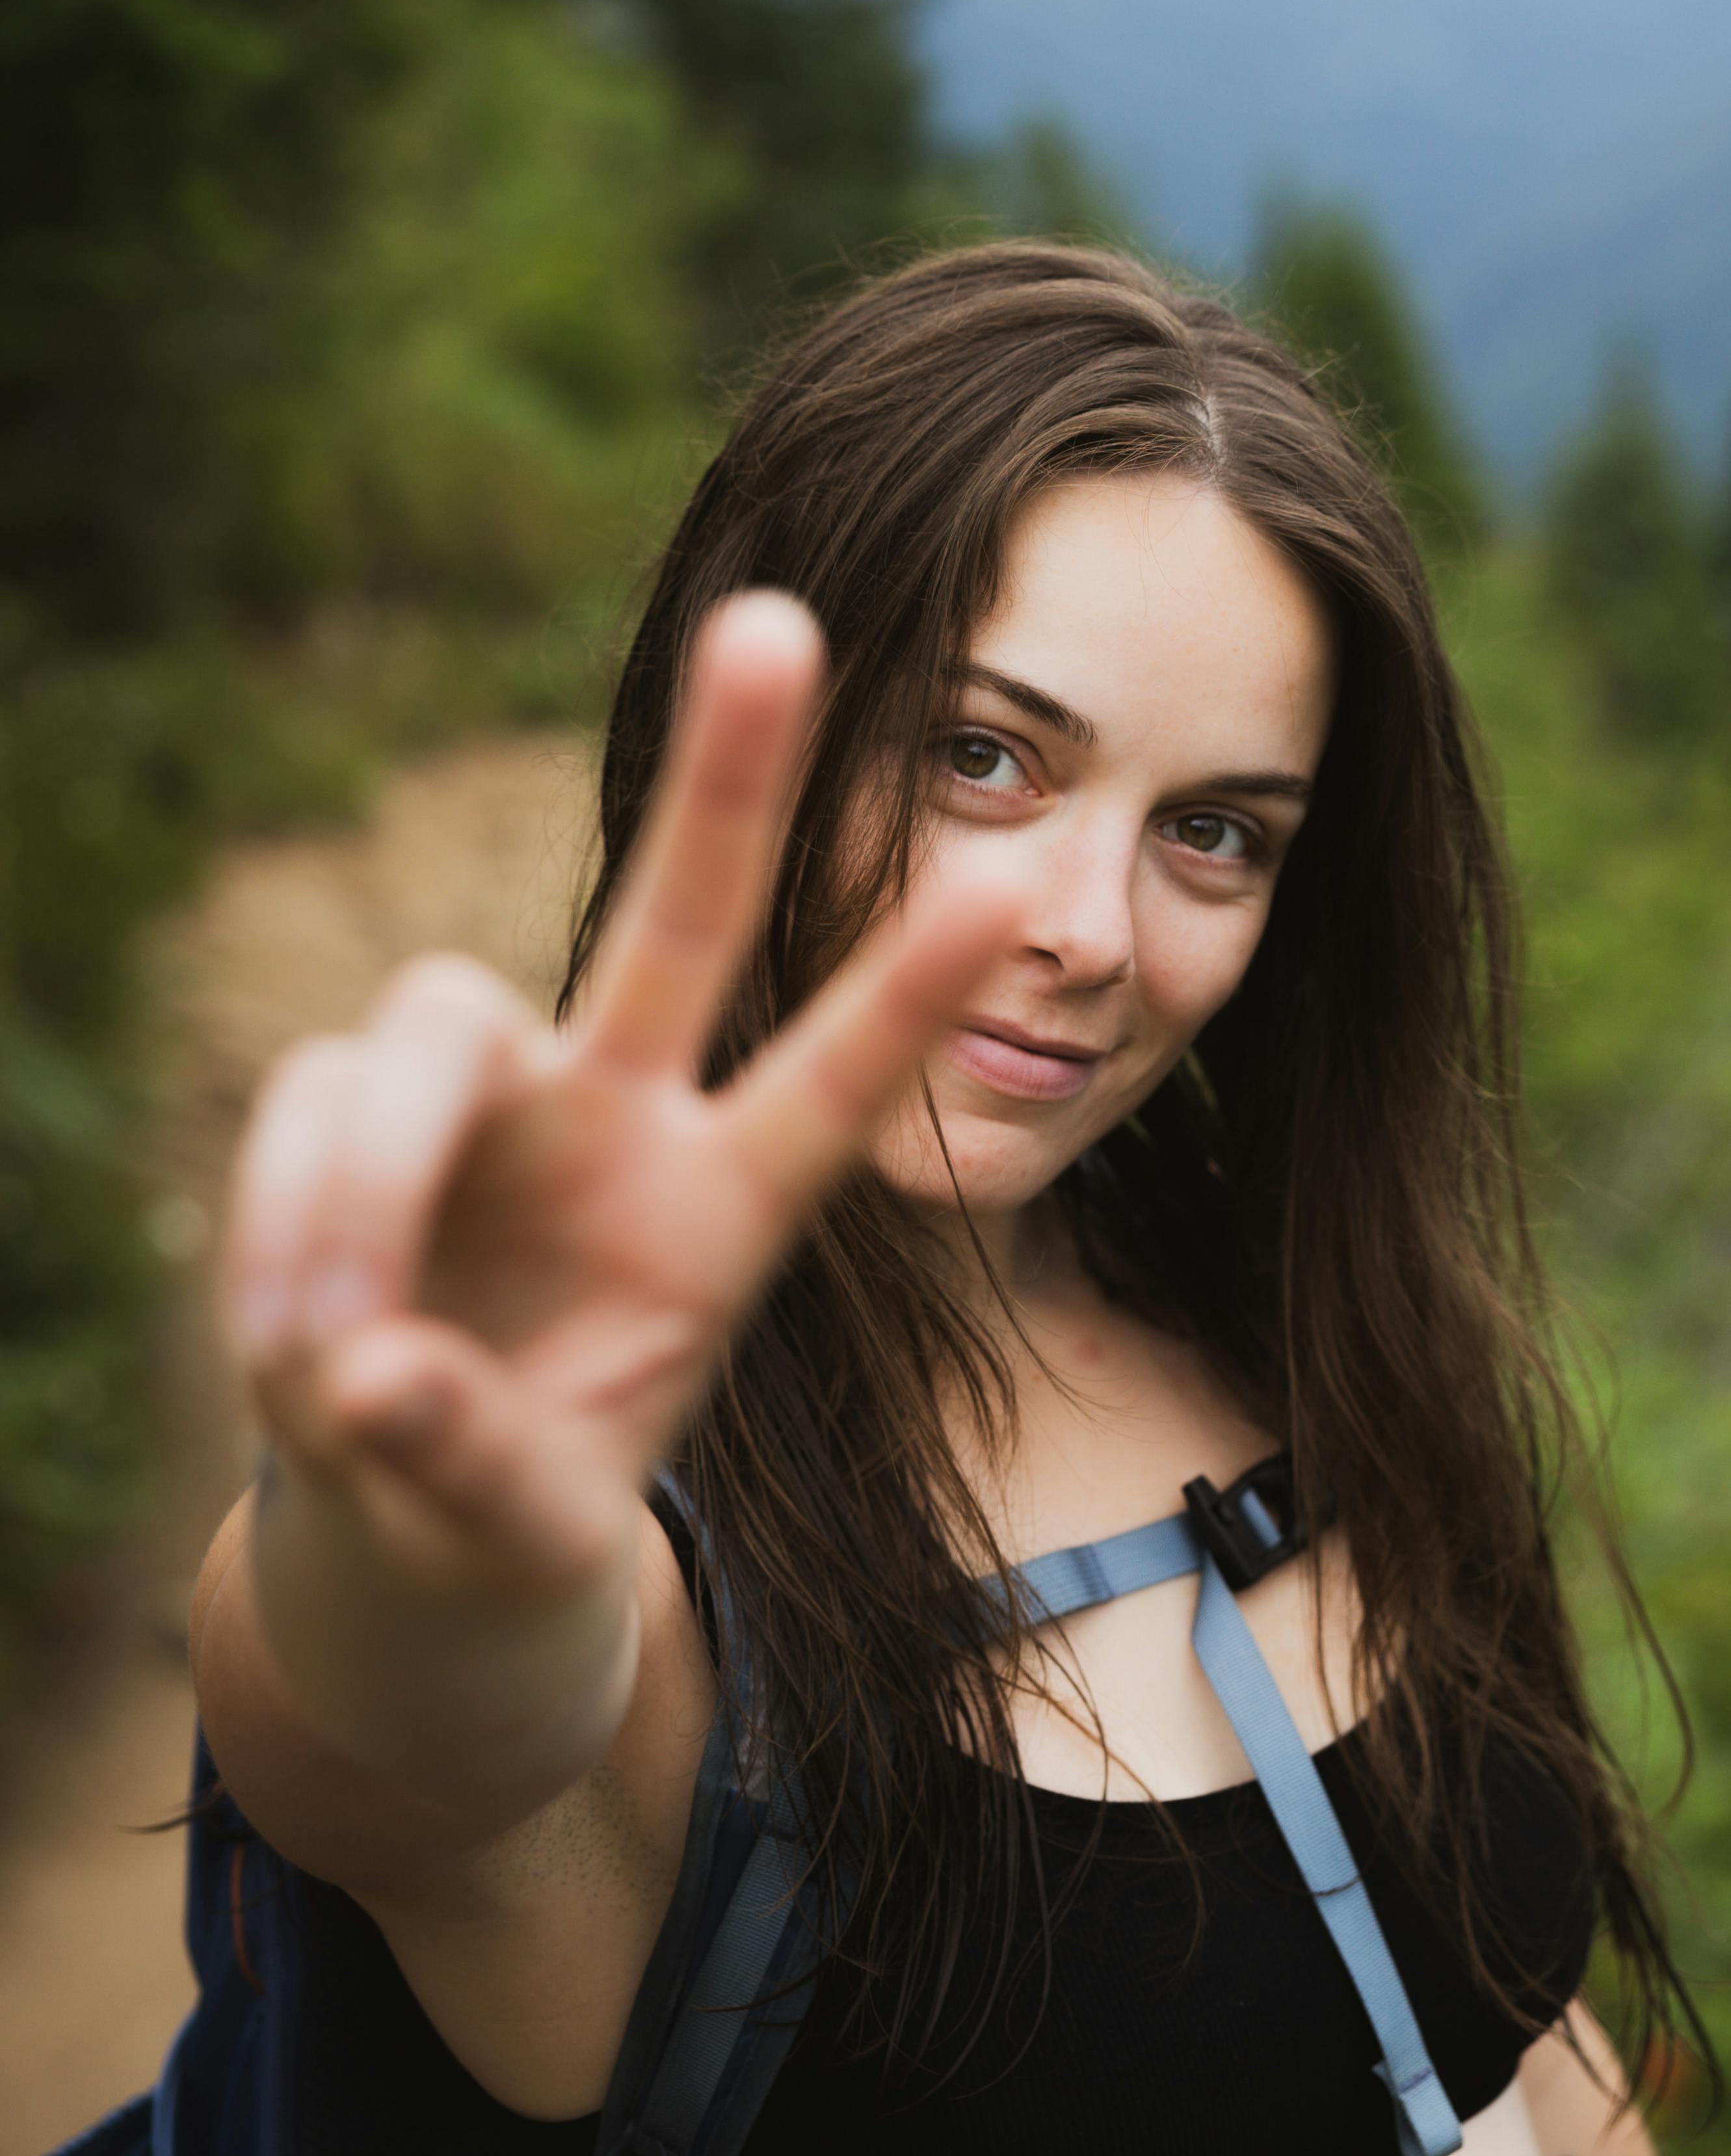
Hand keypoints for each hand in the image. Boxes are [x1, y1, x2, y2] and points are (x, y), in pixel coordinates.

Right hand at [219, 591, 1017, 1619]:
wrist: (398, 1529)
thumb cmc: (509, 1506)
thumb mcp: (532, 1527)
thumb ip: (481, 1469)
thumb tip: (377, 1386)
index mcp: (722, 1214)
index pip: (835, 1086)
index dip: (913, 991)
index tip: (1018, 888)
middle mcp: (616, 1117)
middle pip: (681, 915)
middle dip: (730, 772)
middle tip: (778, 627)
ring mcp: (483, 1103)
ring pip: (432, 1025)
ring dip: (368, 1179)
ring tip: (338, 1355)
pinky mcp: (345, 1111)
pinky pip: (307, 1099)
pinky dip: (287, 1217)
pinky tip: (297, 1345)